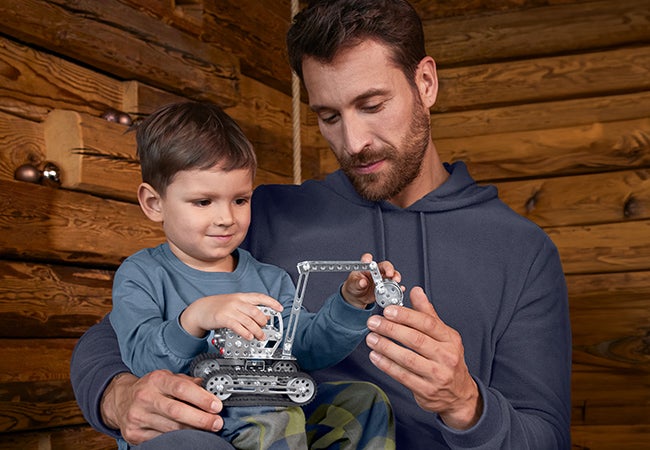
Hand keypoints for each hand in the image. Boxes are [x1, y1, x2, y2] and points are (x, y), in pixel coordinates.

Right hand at [101, 370, 223, 445]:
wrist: (120, 400)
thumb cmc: (150, 388)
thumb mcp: (167, 378)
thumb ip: (187, 382)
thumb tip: (209, 388)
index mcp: (157, 380)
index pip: (181, 388)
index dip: (201, 398)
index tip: (216, 406)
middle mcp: (146, 397)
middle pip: (176, 411)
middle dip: (200, 419)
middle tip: (216, 422)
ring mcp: (139, 416)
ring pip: (170, 428)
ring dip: (192, 431)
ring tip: (207, 430)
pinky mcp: (134, 433)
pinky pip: (161, 439)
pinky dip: (177, 439)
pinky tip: (188, 436)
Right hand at [181, 292, 282, 339]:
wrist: (200, 309)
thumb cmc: (217, 307)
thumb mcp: (234, 304)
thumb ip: (248, 309)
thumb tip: (264, 317)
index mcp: (241, 297)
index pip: (260, 297)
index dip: (271, 302)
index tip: (280, 308)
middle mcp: (236, 301)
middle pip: (256, 311)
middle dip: (263, 321)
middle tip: (265, 329)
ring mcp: (229, 309)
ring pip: (248, 320)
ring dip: (257, 330)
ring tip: (260, 337)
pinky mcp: (223, 318)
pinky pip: (237, 326)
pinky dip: (245, 332)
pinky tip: (249, 337)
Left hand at [342, 253, 401, 308]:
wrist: (358, 297)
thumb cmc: (354, 286)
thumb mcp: (352, 285)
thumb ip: (357, 283)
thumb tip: (362, 282)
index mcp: (366, 268)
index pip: (367, 259)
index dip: (368, 259)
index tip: (368, 261)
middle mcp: (376, 271)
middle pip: (385, 266)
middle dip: (389, 269)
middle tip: (390, 274)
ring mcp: (382, 279)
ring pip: (392, 275)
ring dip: (395, 278)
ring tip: (396, 282)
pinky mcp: (386, 287)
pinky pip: (394, 286)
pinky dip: (398, 288)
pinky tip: (400, 289)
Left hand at [365, 286, 482, 429]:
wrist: (459, 394)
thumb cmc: (448, 360)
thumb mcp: (444, 335)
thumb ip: (427, 314)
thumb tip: (416, 291)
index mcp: (450, 339)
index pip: (427, 323)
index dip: (406, 316)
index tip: (388, 310)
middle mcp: (446, 356)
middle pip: (415, 340)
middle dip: (391, 329)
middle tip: (374, 323)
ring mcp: (437, 375)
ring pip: (407, 359)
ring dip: (386, 347)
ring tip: (371, 338)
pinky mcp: (426, 390)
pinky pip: (403, 376)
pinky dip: (387, 366)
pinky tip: (376, 356)